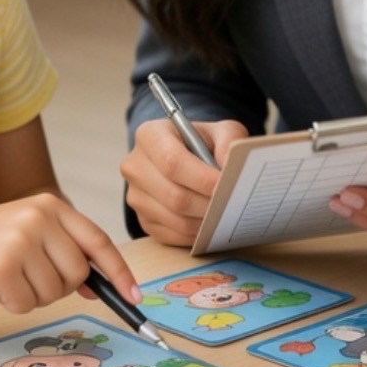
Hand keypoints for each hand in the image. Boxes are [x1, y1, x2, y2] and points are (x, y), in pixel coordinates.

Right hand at [0, 192, 140, 315]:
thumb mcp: (31, 233)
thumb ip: (65, 251)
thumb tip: (103, 286)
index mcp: (51, 206)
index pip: (98, 241)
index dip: (119, 272)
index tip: (135, 297)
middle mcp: (37, 217)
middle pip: (78, 273)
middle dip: (60, 287)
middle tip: (31, 278)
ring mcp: (19, 240)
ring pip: (54, 293)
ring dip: (33, 296)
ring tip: (9, 277)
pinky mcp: (1, 268)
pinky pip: (27, 304)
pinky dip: (14, 304)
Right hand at [120, 118, 248, 245]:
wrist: (188, 157)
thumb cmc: (204, 143)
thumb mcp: (221, 131)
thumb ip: (229, 141)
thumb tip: (229, 166)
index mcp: (149, 135)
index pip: (172, 162)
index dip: (201, 178)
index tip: (225, 186)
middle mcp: (135, 166)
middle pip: (173, 196)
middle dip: (207, 204)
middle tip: (231, 204)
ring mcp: (135, 196)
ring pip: (175, 219)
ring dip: (204, 221)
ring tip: (225, 213)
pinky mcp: (143, 220)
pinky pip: (173, 235)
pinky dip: (196, 233)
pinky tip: (210, 222)